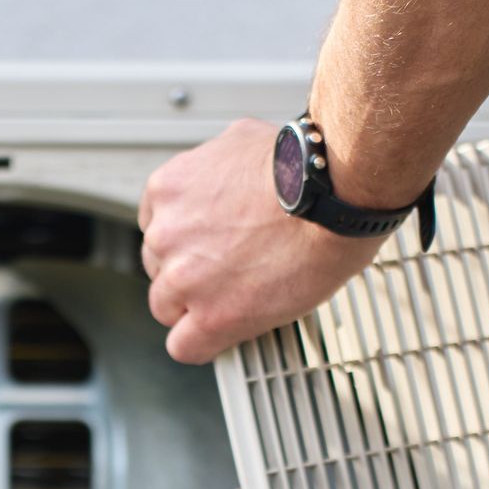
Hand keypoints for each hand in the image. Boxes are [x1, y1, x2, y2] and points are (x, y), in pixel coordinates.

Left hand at [139, 118, 384, 364]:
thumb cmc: (303, 169)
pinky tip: (223, 334)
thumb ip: (219, 166)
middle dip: (190, 274)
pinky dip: (203, 344)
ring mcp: (184, 278)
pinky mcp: (211, 316)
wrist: (332, 198)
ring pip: (167, 310)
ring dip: (196, 308)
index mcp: (169, 190)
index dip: (184, 244)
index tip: (204, 251)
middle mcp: (167, 234)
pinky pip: (185, 347)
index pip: (156, 231)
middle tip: (228, 273)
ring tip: (236, 299)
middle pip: (159, 270)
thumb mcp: (243, 141)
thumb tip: (229, 171)